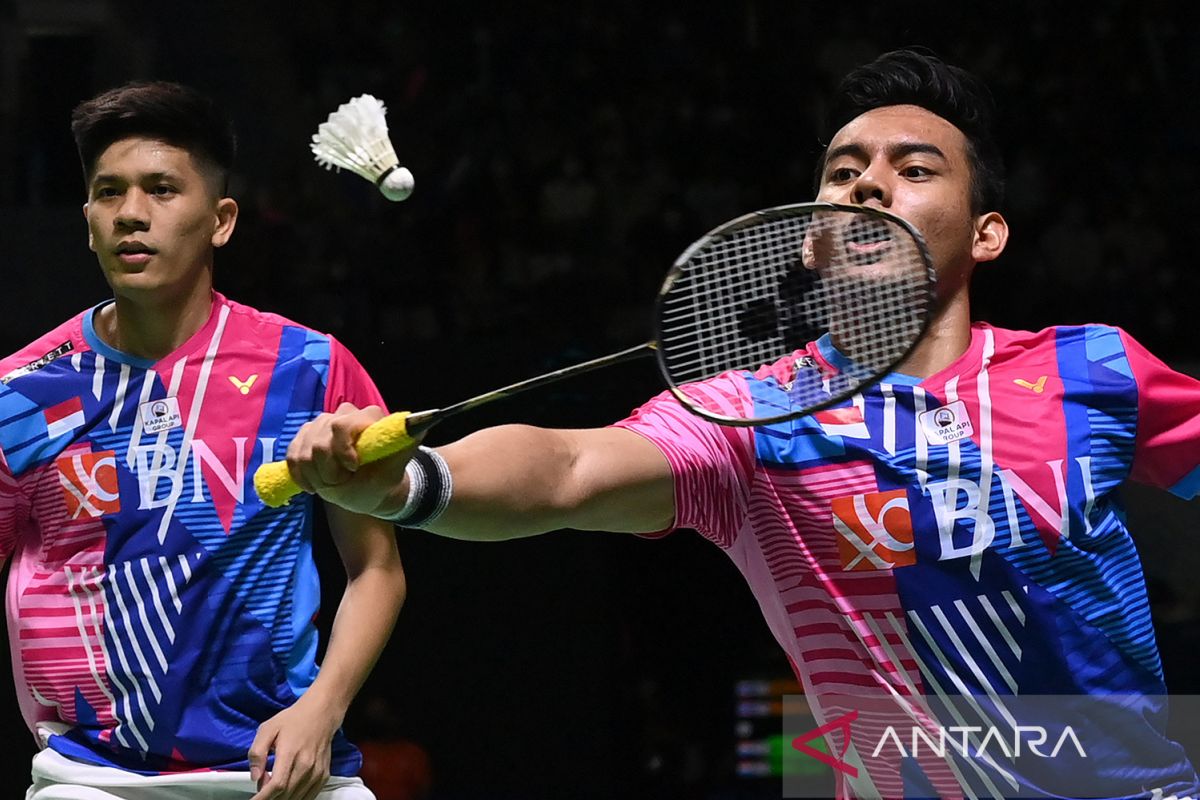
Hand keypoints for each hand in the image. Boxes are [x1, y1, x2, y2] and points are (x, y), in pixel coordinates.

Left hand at [248, 692, 341, 799]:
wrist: (321, 713)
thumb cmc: (294, 720)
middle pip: (286, 794)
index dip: (263, 798)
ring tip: (273, 791)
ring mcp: (317, 771)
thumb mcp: (268, 729)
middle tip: (261, 793)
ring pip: (296, 798)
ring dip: (282, 799)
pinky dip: (296, 799)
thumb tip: (255, 776)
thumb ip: (257, 752)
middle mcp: (306, 764)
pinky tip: (287, 794)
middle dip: (270, 799)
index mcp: (290, 752)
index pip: (277, 785)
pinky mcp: (324, 775)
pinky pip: (309, 796)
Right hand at [286, 403, 416, 517]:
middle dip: (328, 468)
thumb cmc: (383, 480)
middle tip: (342, 481)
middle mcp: (343, 415)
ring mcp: (321, 425)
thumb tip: (422, 425)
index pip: (343, 424)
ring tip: (332, 484)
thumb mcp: (395, 469)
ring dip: (315, 475)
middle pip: (319, 439)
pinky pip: (291, 454)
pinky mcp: (304, 437)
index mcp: (367, 418)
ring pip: (303, 448)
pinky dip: (300, 475)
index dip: (342, 449)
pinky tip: (314, 486)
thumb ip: (406, 446)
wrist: (367, 491)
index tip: (353, 468)